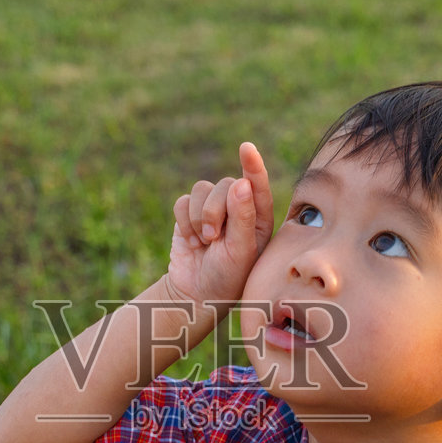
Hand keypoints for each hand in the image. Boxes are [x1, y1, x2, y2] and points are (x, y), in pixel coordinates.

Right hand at [166, 142, 273, 313]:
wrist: (195, 293)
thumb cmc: (227, 276)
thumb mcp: (240, 251)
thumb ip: (242, 218)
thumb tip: (242, 183)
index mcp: (258, 216)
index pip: (257, 185)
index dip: (252, 165)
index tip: (246, 149)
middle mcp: (237, 207)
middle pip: (225, 184)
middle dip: (214, 210)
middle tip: (213, 238)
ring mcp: (213, 208)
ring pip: (202, 189)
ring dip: (199, 217)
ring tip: (204, 242)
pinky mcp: (190, 213)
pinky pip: (183, 201)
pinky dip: (184, 221)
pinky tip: (191, 242)